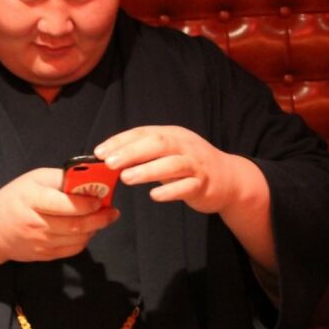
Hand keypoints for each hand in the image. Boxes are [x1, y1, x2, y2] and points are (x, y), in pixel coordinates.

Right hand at [0, 167, 119, 262]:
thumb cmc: (16, 198)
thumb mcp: (34, 179)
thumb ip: (61, 178)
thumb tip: (91, 180)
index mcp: (31, 200)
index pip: (64, 205)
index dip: (86, 203)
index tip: (100, 199)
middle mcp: (35, 224)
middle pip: (75, 225)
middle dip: (99, 219)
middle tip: (113, 211)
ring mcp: (40, 243)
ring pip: (77, 239)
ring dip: (95, 229)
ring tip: (103, 218)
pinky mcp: (44, 256)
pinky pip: (72, 250)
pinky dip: (85, 240)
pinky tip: (88, 229)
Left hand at [94, 126, 236, 213]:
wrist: (229, 179)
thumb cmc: (190, 165)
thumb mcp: (168, 153)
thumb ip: (144, 154)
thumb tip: (110, 158)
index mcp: (172, 135)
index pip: (143, 133)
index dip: (120, 141)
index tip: (99, 152)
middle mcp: (184, 146)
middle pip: (157, 144)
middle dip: (131, 152)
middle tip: (109, 163)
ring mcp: (196, 165)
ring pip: (172, 164)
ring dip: (147, 170)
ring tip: (126, 178)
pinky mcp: (204, 184)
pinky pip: (186, 186)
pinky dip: (170, 190)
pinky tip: (154, 195)